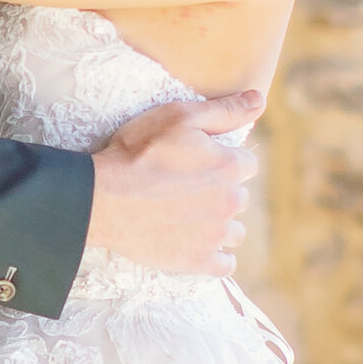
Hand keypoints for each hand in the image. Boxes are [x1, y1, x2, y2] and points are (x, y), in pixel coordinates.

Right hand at [86, 93, 261, 275]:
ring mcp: (215, 235)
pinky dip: (215, 256)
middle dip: (219, 192)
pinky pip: (225, 264)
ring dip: (218, 224)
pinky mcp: (198, 261)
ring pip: (234, 231)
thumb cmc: (138, 152)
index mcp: (230, 167)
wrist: (103, 197)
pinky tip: (197, 245)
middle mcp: (231, 202)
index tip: (197, 162)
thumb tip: (259, 99)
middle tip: (184, 188)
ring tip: (187, 217)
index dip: (222, 160)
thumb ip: (225, 110)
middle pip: (238, 197)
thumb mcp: (180, 116)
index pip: (246, 164)